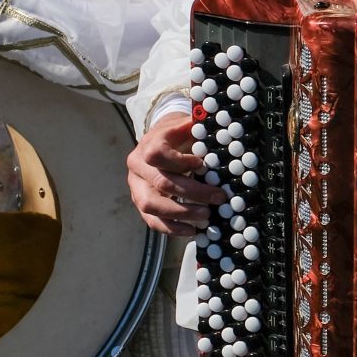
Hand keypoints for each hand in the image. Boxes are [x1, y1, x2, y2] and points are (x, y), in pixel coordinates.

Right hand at [125, 111, 225, 235]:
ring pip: (152, 206)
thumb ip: (200, 126)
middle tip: (219, 197)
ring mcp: (136, 187)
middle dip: (194, 193)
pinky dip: (172, 228)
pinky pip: (152, 220)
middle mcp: (137, 167)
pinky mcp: (141, 203)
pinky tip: (193, 230)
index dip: (180, 161)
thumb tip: (218, 125)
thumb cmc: (179, 136)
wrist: (159, 143)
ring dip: (182, 213)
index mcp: (149, 145)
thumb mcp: (187, 126)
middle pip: (162, 183)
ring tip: (208, 215)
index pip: (157, 155)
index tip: (203, 165)